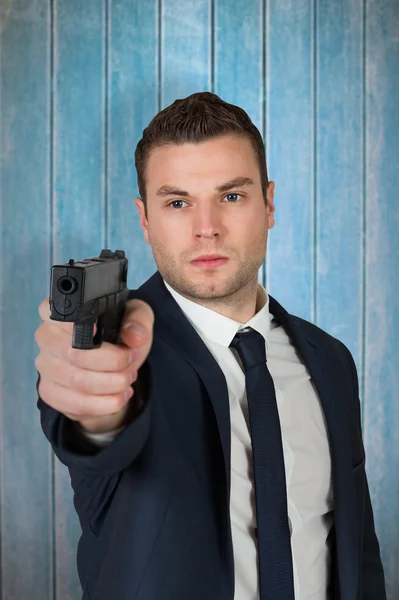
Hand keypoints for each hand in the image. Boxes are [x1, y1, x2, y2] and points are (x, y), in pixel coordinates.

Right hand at [34, 297, 153, 432]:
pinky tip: (119, 396)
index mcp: (62, 312)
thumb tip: (134, 336)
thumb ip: (138, 321)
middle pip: (74, 353)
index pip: (58, 313)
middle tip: (130, 361)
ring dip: (112, 383)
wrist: (114, 366)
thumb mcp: (135, 319)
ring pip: (78, 381)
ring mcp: (46, 367)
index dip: (77, 325)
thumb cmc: (119, 336)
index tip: (98, 330)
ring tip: (128, 379)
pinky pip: (77, 404)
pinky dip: (105, 404)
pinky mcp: (51, 392)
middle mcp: (46, 337)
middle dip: (112, 361)